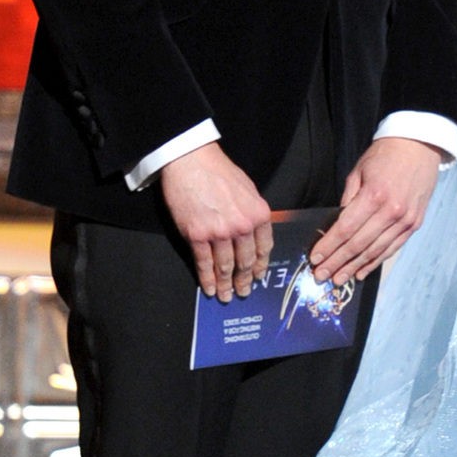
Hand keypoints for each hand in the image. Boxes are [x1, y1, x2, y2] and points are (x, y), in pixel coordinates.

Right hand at [160, 141, 272, 300]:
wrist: (192, 161)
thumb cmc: (220, 171)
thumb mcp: (248, 190)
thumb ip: (253, 213)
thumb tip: (254, 234)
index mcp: (258, 214)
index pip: (264, 248)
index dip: (261, 266)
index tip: (259, 277)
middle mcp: (242, 226)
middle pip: (245, 262)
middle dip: (245, 280)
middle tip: (244, 293)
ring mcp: (219, 232)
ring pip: (224, 267)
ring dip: (226, 285)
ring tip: (226, 296)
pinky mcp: (197, 235)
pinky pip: (204, 263)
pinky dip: (206, 279)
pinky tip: (208, 288)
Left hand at [310, 137, 441, 283]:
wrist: (419, 147)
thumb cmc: (385, 155)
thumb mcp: (358, 171)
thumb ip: (348, 199)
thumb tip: (337, 225)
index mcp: (374, 195)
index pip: (346, 229)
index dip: (329, 247)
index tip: (316, 259)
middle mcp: (391, 211)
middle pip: (358, 245)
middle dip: (337, 262)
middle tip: (322, 276)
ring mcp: (405, 220)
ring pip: (375, 251)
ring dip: (354, 267)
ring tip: (339, 279)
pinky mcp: (414, 224)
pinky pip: (392, 248)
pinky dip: (375, 262)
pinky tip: (361, 271)